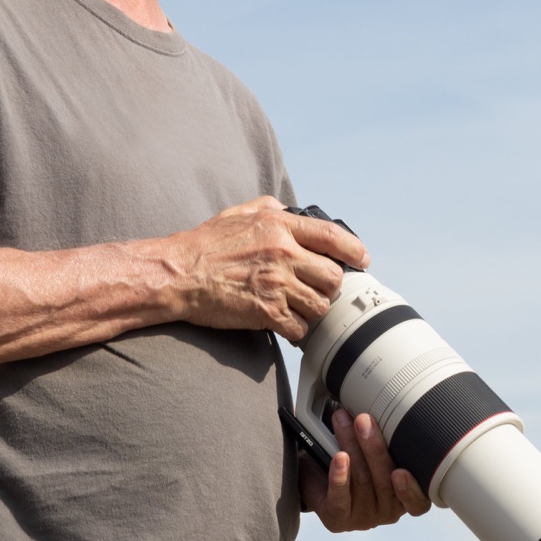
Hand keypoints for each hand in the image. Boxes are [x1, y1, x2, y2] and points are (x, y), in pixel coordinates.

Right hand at [176, 196, 368, 342]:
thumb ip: (268, 209)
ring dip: (312, 311)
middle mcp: (282, 252)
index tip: (361, 259)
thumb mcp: (238, 213)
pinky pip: (299, 329)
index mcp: (278, 225)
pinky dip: (295, 331)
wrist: (178, 273)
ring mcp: (276, 283)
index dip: (354, 250)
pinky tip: (283, 324)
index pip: (332, 236)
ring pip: (320, 306)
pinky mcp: (266, 311)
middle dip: (328, 287)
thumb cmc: (205, 244)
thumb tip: (290, 211)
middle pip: (333, 277)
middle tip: (315, 290)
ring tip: (296, 308)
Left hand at [298, 409, 431, 531]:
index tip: (403, 471)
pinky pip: (340, 498)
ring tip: (342, 421)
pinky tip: (339, 458)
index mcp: (403, 497)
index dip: (413, 489)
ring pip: (361, 481)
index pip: (418, 501)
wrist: (315, 476)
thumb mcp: (372, 451)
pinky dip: (339, 475)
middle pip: (384, 481)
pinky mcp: (338, 518)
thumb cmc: (351, 462)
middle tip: (363, 419)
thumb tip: (384, 404)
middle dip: (374, 447)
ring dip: (351, 446)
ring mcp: (362, 517)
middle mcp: (386, 510)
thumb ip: (386, 438)